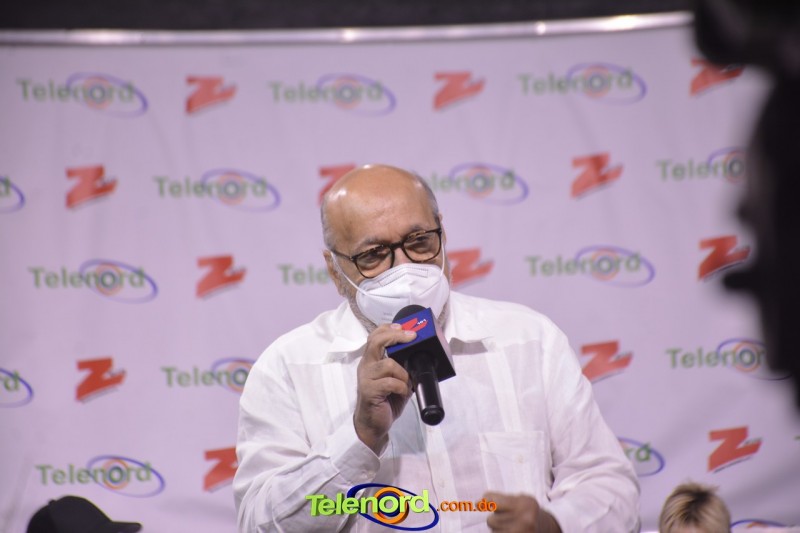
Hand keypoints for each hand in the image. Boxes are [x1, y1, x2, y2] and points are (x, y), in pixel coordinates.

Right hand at [354, 323, 414, 452]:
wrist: (373, 424)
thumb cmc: (385, 401)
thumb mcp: (396, 381)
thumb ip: (403, 368)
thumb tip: (421, 358)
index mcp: (371, 361)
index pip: (374, 337)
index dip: (388, 329)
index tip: (403, 326)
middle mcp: (366, 366)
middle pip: (376, 341)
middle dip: (396, 336)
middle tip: (412, 337)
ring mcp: (366, 378)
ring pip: (388, 363)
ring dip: (403, 373)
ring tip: (406, 383)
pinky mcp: (369, 391)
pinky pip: (390, 382)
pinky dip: (401, 386)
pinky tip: (402, 393)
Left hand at [484, 492, 560, 532]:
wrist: (547, 527)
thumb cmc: (527, 511)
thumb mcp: (519, 499)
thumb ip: (499, 499)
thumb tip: (477, 503)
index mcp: (525, 504)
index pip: (494, 502)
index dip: (485, 502)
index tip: (478, 503)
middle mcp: (525, 520)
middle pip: (491, 520)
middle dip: (495, 519)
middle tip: (507, 518)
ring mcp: (522, 532)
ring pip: (493, 531)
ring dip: (498, 529)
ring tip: (510, 526)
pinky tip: (509, 530)